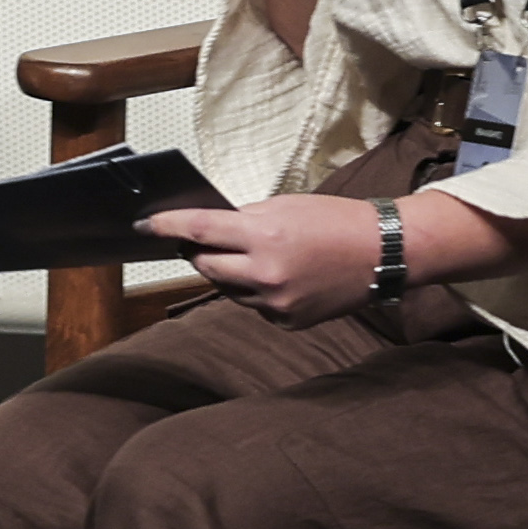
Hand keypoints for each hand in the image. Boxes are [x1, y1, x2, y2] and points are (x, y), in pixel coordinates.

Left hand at [142, 195, 401, 327]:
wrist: (383, 253)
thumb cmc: (335, 221)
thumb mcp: (285, 207)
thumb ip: (244, 220)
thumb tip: (209, 228)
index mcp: (263, 236)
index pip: (199, 231)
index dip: (166, 227)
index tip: (144, 225)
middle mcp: (265, 274)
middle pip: (206, 266)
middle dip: (199, 252)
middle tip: (201, 240)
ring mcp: (275, 303)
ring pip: (229, 289)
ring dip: (230, 273)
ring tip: (254, 256)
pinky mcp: (286, 322)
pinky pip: (254, 306)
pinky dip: (256, 291)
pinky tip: (280, 277)